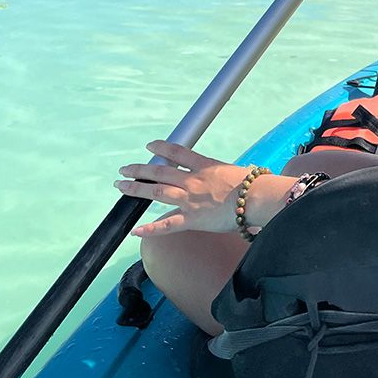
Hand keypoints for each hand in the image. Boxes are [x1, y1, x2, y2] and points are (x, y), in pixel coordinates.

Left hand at [116, 141, 257, 236]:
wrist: (256, 197)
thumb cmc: (253, 184)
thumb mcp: (235, 170)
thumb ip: (224, 172)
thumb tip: (229, 172)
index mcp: (204, 166)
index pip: (178, 152)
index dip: (161, 148)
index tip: (149, 146)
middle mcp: (193, 181)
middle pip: (160, 171)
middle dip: (140, 169)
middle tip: (125, 168)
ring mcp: (190, 199)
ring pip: (157, 192)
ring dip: (137, 189)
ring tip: (121, 186)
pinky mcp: (192, 219)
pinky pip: (167, 225)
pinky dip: (150, 229)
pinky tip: (136, 231)